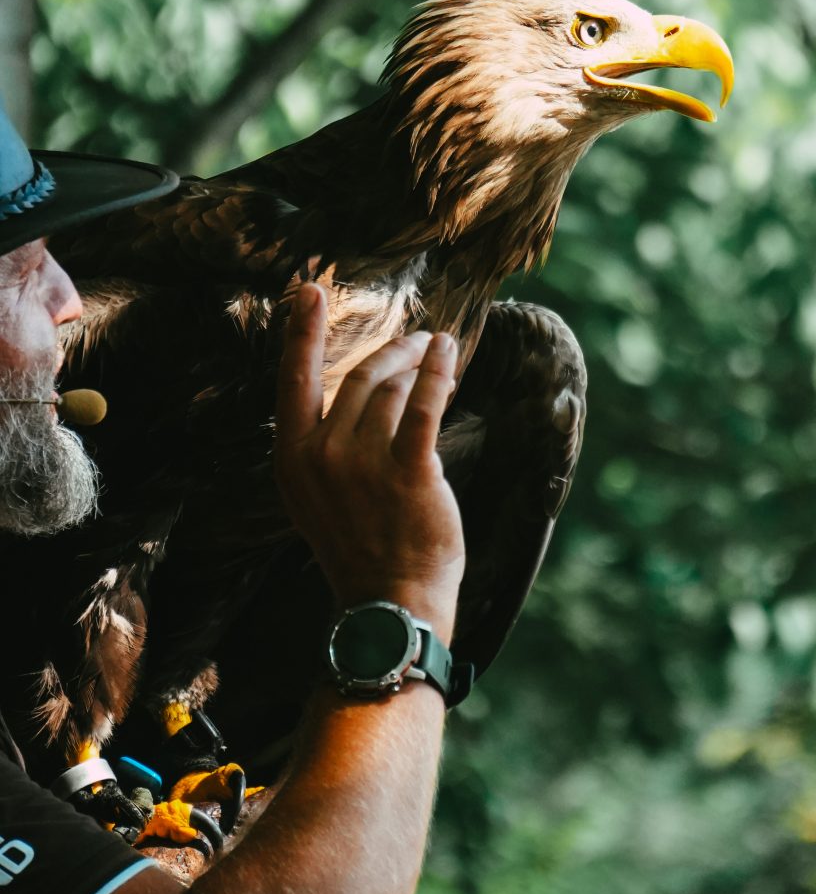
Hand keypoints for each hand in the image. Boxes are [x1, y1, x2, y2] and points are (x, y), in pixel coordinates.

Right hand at [275, 283, 465, 633]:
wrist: (391, 603)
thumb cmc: (362, 550)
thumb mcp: (319, 499)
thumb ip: (324, 448)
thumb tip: (357, 396)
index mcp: (292, 461)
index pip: (292, 381)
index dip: (301, 332)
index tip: (307, 290)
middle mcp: (321, 456)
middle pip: (358, 378)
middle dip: (390, 353)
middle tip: (414, 340)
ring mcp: (362, 464)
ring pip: (392, 390)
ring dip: (416, 364)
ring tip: (435, 353)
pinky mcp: (407, 470)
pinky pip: (422, 404)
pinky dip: (436, 372)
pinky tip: (446, 353)